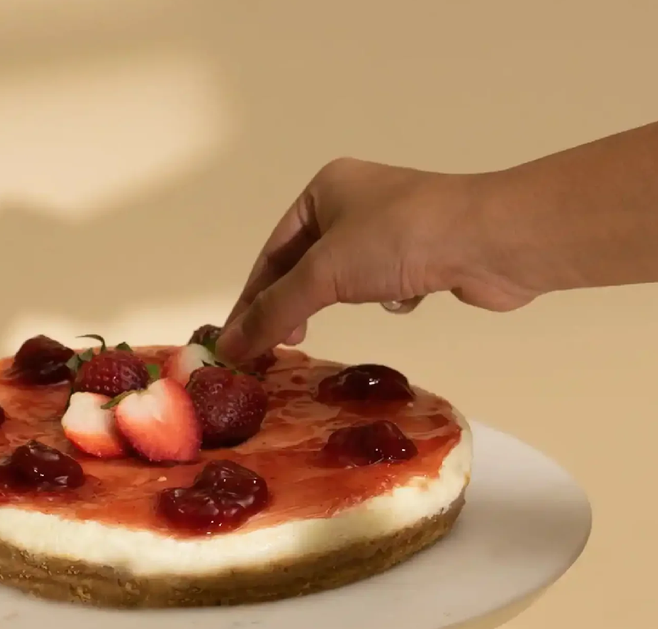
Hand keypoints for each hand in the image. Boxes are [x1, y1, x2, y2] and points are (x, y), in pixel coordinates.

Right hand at [217, 158, 535, 361]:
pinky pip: (382, 283)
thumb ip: (273, 312)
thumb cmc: (398, 240)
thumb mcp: (323, 274)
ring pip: (343, 277)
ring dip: (335, 300)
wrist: (489, 240)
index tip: (237, 342)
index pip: (272, 252)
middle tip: (278, 345)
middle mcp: (355, 202)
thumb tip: (230, 347)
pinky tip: (397, 300)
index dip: (251, 298)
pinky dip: (382, 298)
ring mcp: (392, 227)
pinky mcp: (423, 254)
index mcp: (325, 190)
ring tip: (322, 328)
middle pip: (304, 266)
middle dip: (290, 306)